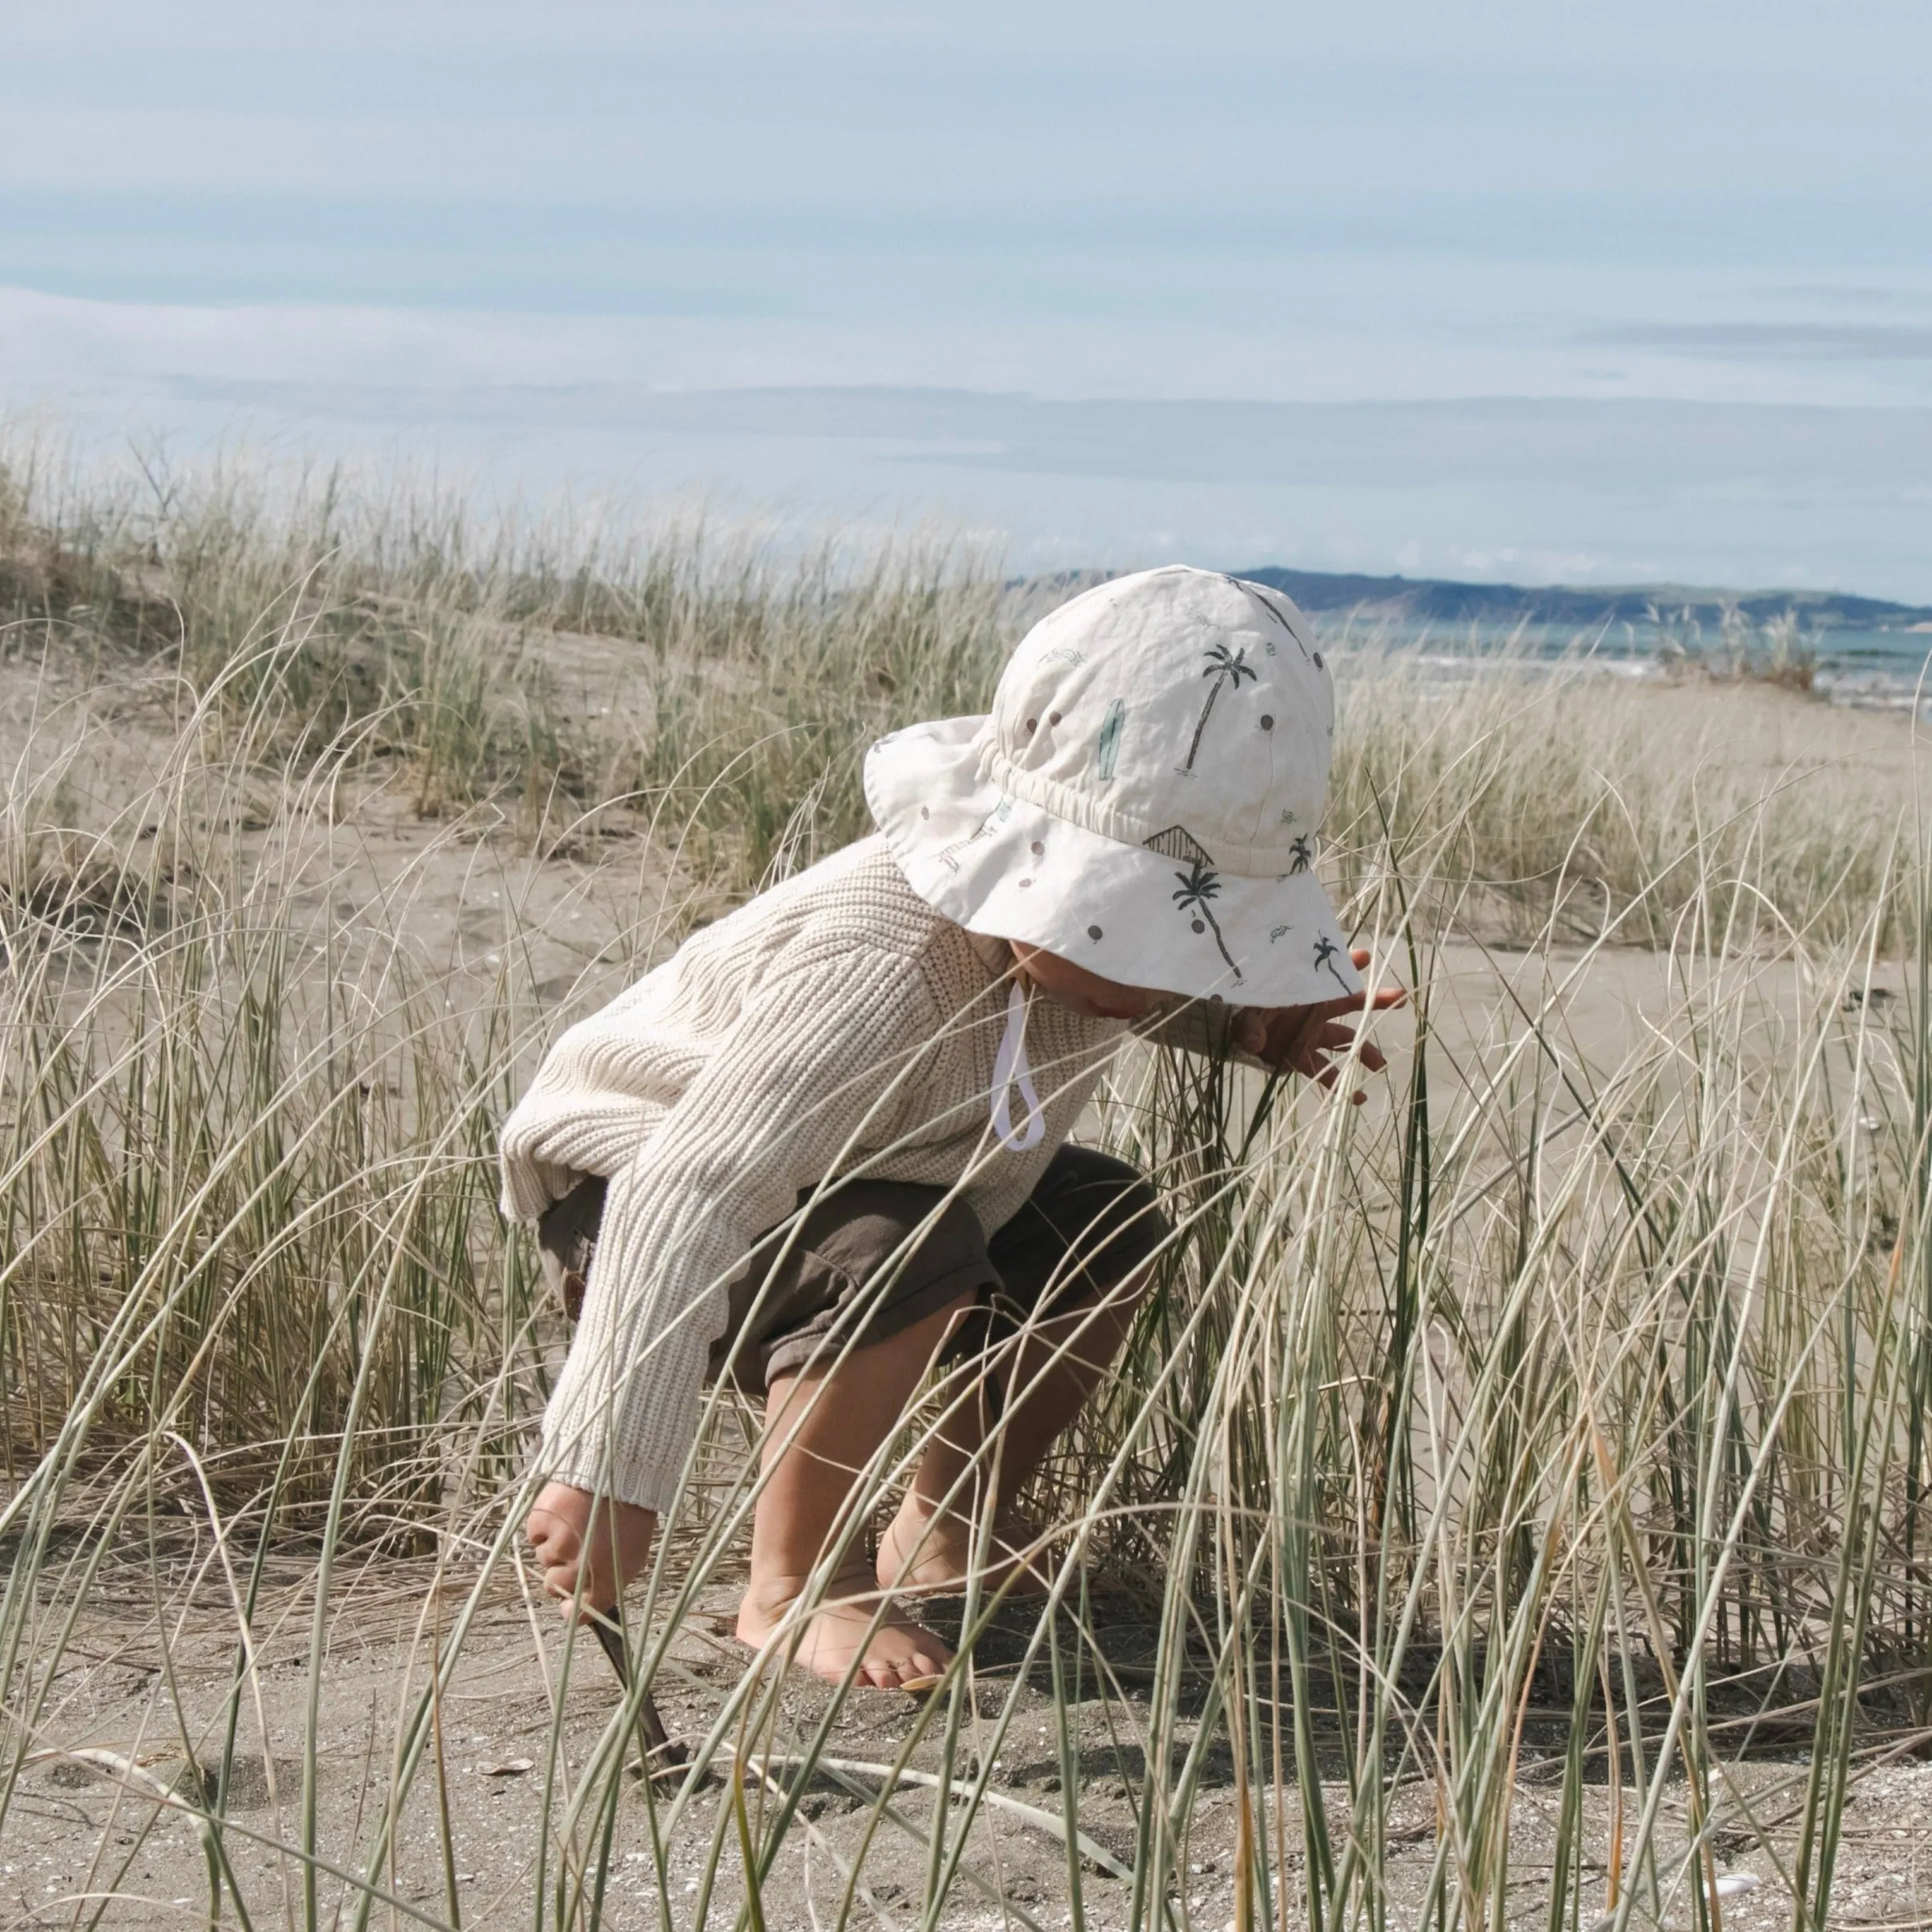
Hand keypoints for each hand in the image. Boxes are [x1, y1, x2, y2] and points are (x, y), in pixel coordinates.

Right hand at [525, 1481, 657, 1616]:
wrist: (621, 1470)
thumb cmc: (630, 1515)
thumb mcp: (632, 1557)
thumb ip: (606, 1587)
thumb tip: (576, 1606)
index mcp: (606, 1579)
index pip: (578, 1614)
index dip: (570, 1609)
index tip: (567, 1603)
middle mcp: (579, 1567)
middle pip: (553, 1587)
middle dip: (559, 1572)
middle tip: (573, 1549)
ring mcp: (558, 1543)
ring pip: (543, 1558)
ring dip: (554, 1545)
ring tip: (573, 1522)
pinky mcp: (542, 1521)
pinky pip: (534, 1534)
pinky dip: (543, 1526)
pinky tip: (562, 1511)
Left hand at [1235, 949, 1404, 1103]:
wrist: (1229, 1028)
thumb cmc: (1243, 1008)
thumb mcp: (1247, 1011)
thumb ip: (1251, 1025)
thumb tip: (1253, 1041)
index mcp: (1304, 993)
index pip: (1329, 977)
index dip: (1347, 966)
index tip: (1364, 957)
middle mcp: (1313, 1013)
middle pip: (1351, 1004)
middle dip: (1375, 1000)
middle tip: (1400, 998)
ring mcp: (1309, 1036)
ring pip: (1344, 1043)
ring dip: (1363, 1052)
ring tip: (1380, 1065)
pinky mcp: (1300, 1058)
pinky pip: (1324, 1073)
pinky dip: (1339, 1086)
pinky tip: (1358, 1098)